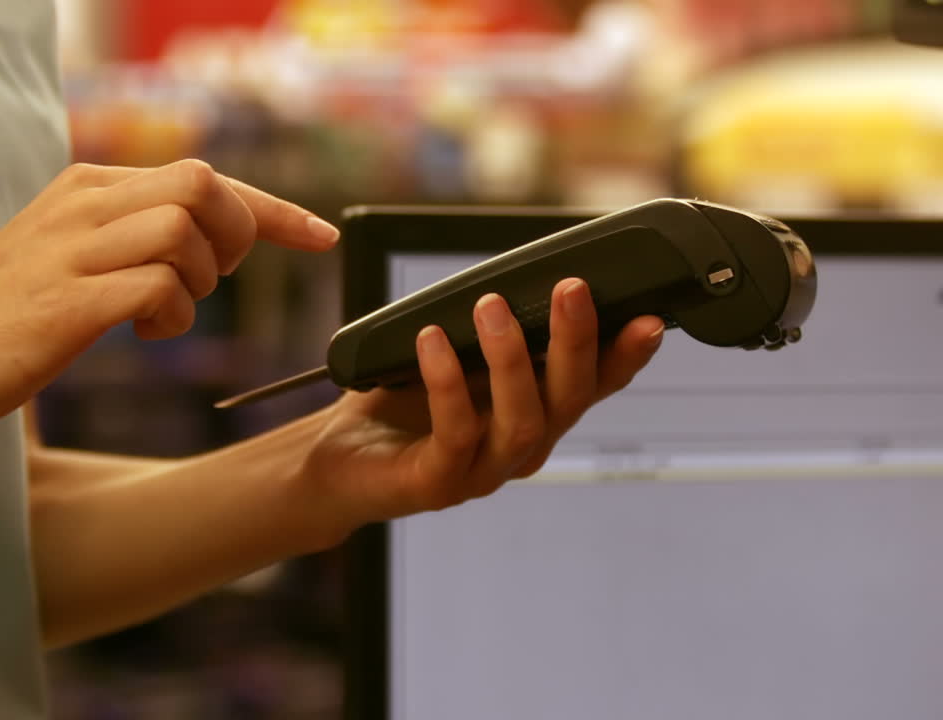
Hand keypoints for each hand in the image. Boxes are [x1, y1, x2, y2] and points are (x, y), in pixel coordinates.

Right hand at [0, 160, 339, 433]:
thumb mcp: (67, 253)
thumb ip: (129, 234)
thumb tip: (203, 238)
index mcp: (87, 186)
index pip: (203, 177)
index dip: (274, 209)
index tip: (321, 236)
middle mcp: (82, 204)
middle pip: (204, 185)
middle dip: (236, 237)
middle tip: (209, 283)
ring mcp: (71, 248)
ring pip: (185, 229)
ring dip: (199, 282)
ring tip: (163, 315)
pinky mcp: (64, 300)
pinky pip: (156, 287)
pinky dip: (170, 315)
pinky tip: (141, 332)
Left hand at [301, 278, 664, 534]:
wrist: (335, 464)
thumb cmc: (398, 405)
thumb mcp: (454, 357)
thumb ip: (492, 331)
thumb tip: (520, 276)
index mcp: (533, 414)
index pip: (592, 386)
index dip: (623, 356)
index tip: (649, 318)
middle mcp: (518, 448)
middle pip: (567, 401)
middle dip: (576, 343)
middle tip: (571, 288)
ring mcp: (481, 472)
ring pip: (520, 421)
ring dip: (512, 360)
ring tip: (492, 307)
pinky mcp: (436, 484)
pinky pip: (455, 434)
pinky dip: (447, 382)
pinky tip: (433, 342)